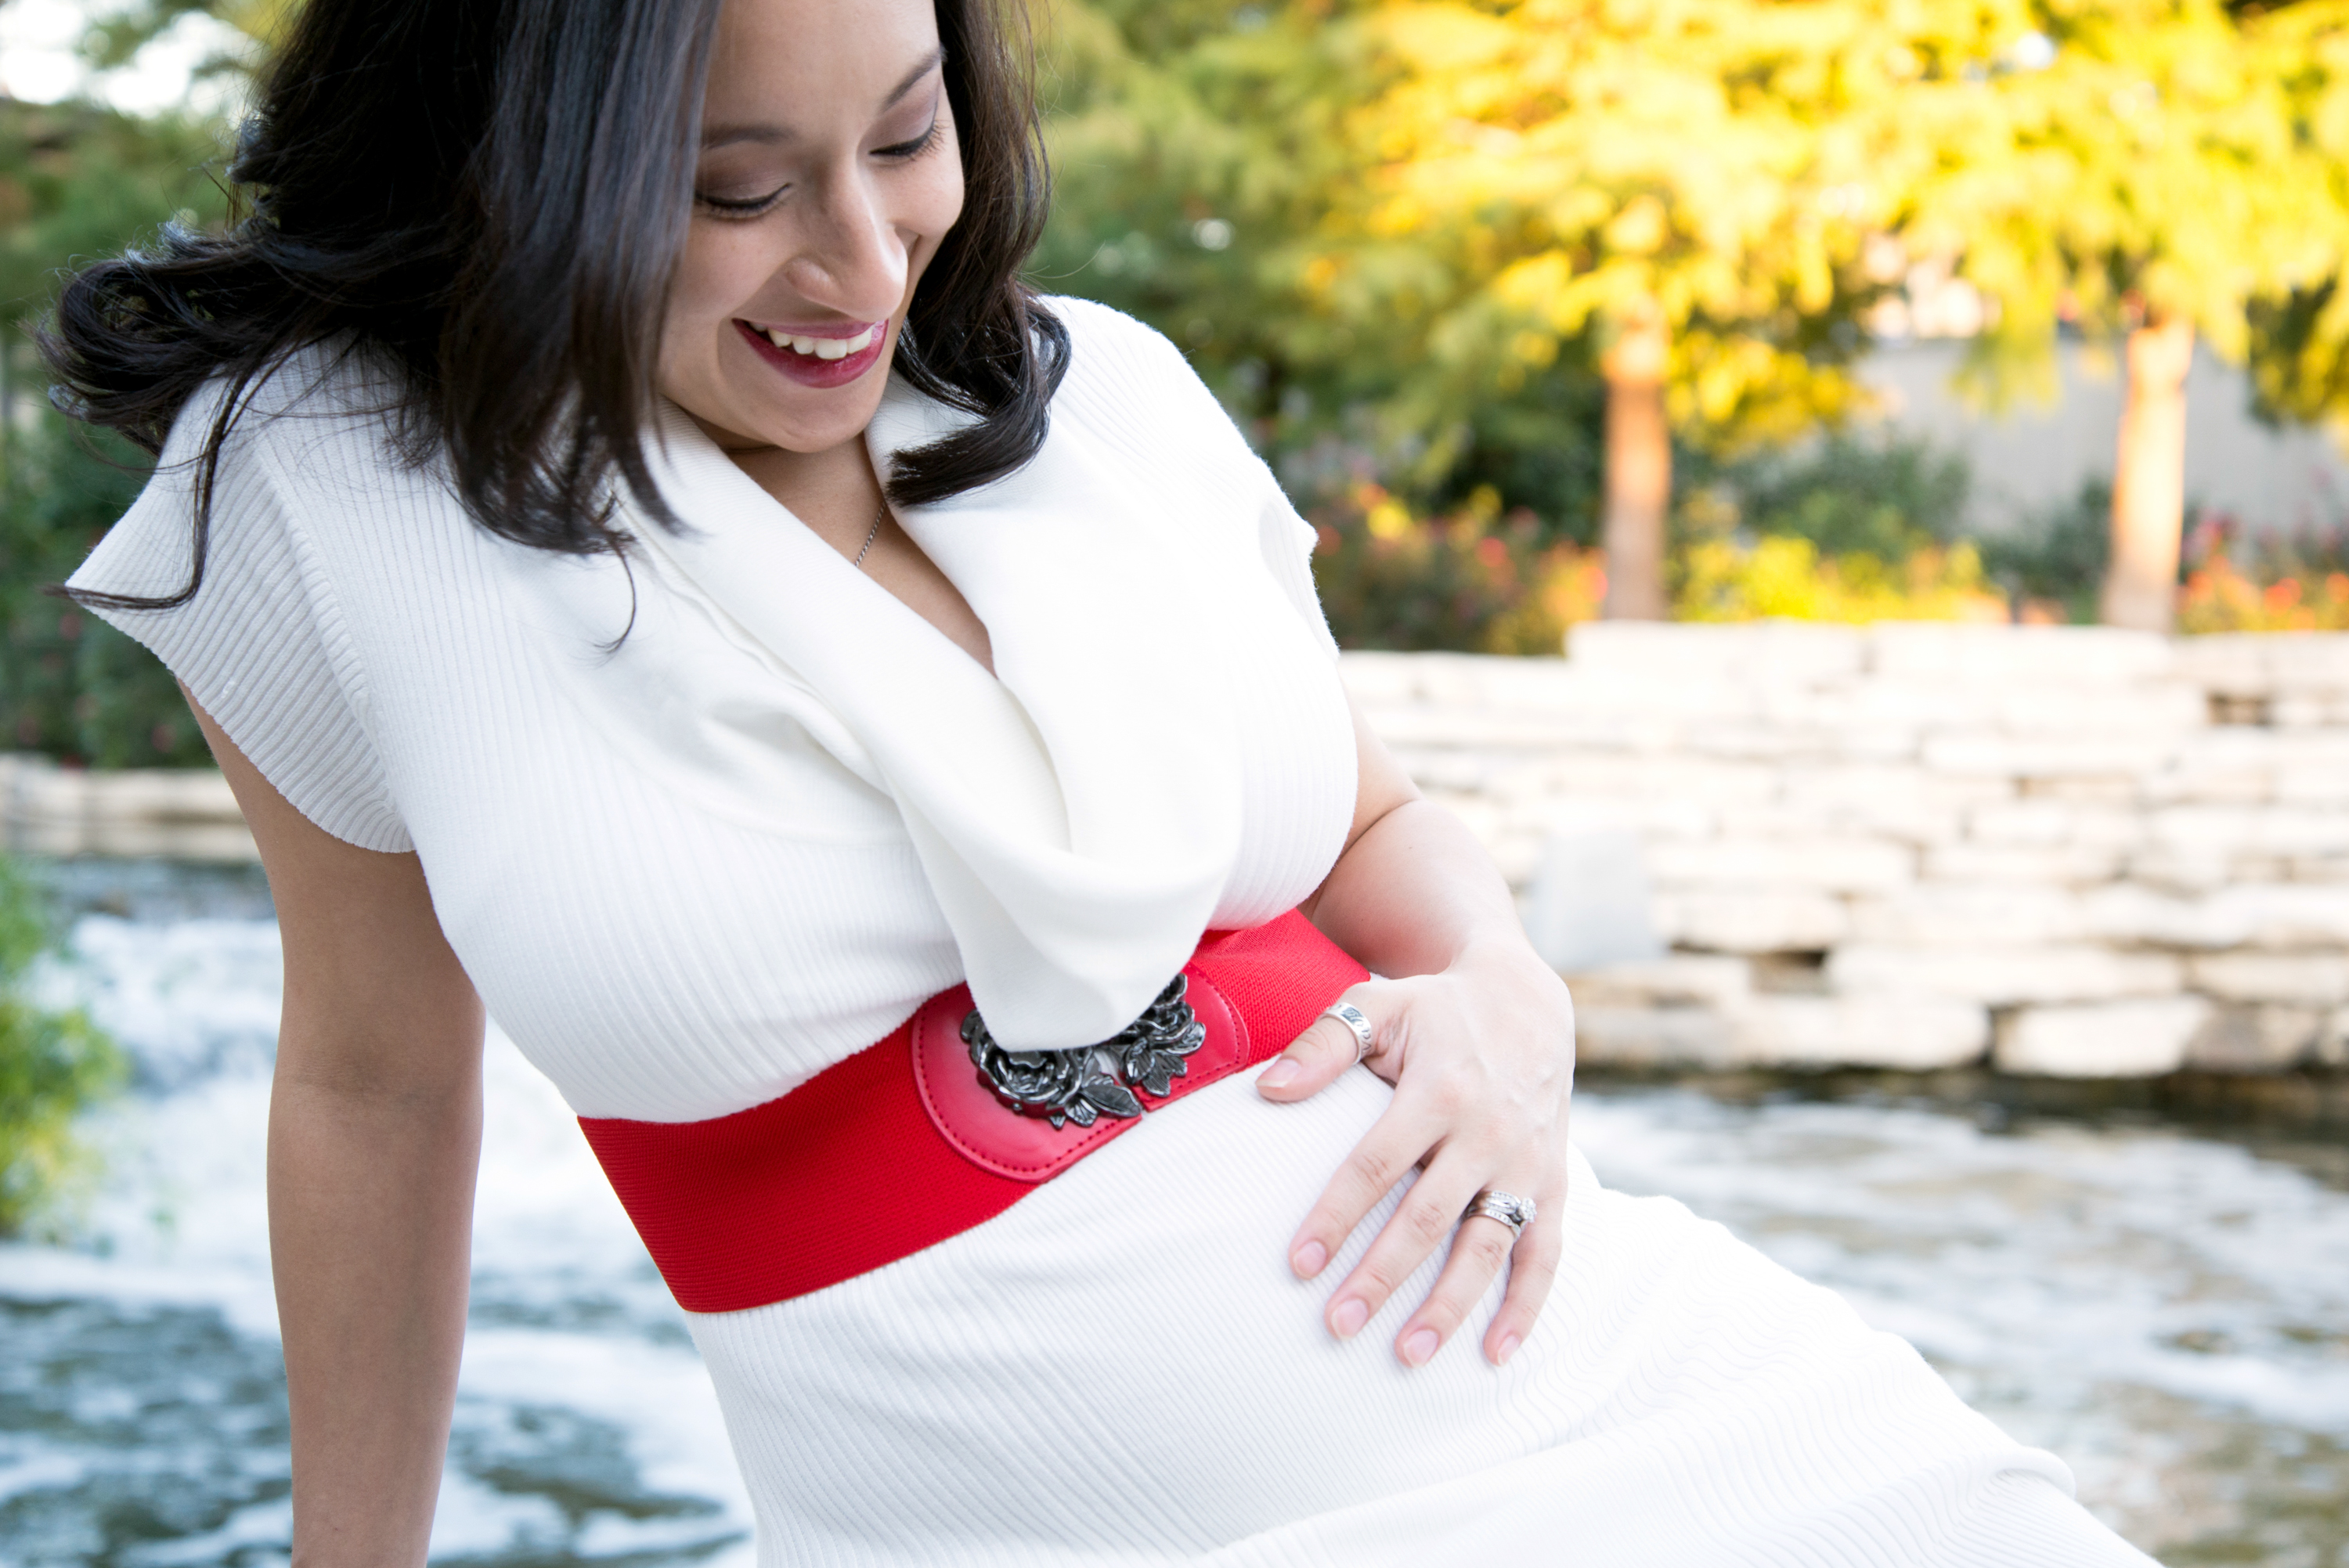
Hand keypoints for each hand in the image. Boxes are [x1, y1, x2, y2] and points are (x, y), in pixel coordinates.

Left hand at [1257, 937, 1573, 1367]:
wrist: (1525, 1001)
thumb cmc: (1433, 1011)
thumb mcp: (1379, 1005)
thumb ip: (1324, 1044)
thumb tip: (1269, 1089)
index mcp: (1438, 1090)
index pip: (1376, 1164)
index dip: (1336, 1215)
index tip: (1299, 1265)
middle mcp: (1486, 1132)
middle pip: (1428, 1217)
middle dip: (1382, 1276)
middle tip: (1337, 1326)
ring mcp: (1525, 1162)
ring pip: (1488, 1245)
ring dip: (1451, 1305)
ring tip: (1407, 1355)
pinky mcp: (1552, 1182)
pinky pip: (1545, 1252)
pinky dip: (1525, 1305)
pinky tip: (1494, 1354)